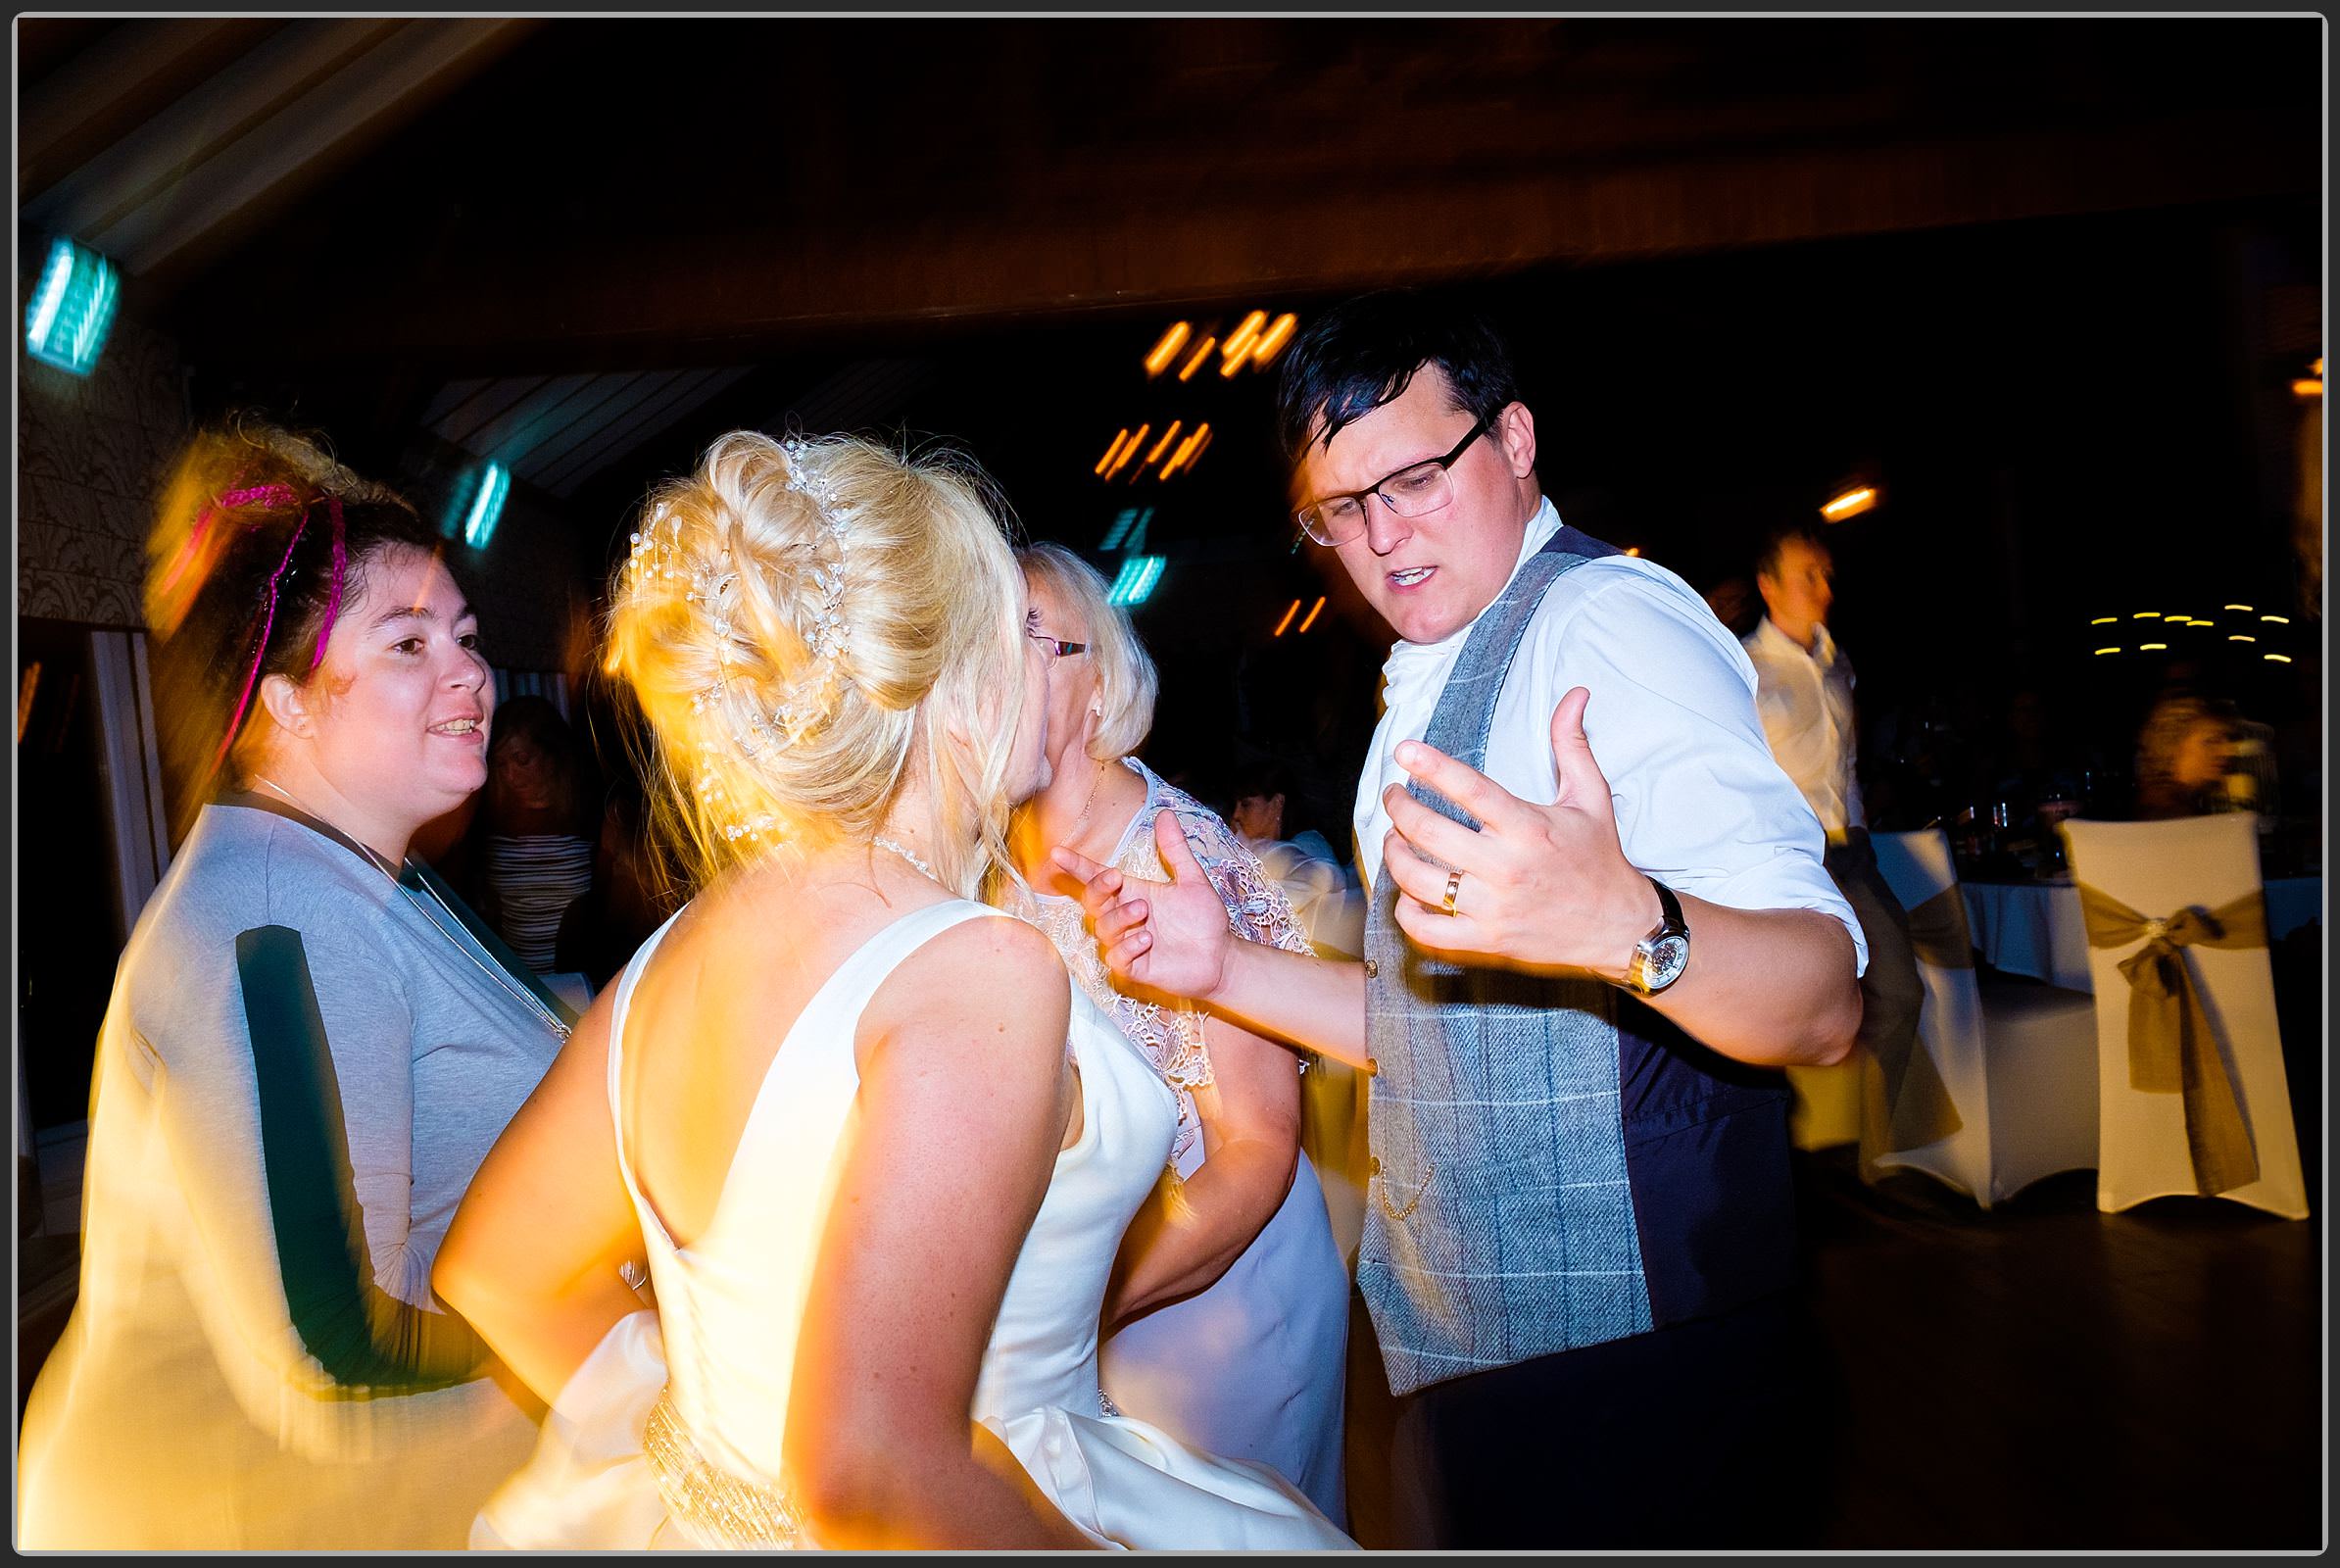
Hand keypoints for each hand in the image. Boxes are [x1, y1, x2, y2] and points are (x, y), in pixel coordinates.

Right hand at [1049, 810, 1234, 1003]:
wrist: (1222, 957)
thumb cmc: (1204, 919)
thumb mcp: (1193, 879)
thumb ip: (1176, 849)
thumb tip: (1166, 813)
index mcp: (1133, 892)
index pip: (1096, 877)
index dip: (1076, 866)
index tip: (1058, 853)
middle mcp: (1125, 916)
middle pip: (1093, 901)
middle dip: (1098, 888)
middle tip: (1117, 879)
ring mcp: (1128, 942)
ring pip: (1103, 929)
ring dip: (1119, 917)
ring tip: (1144, 909)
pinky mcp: (1136, 967)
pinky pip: (1117, 959)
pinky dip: (1127, 948)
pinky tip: (1147, 940)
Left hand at [1382, 686, 1657, 982]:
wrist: (1618, 926)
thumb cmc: (1599, 858)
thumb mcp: (1590, 796)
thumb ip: (1572, 744)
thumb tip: (1575, 694)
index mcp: (1528, 827)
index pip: (1469, 789)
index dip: (1431, 765)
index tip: (1404, 750)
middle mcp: (1506, 868)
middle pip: (1428, 832)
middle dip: (1398, 807)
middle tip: (1393, 795)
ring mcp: (1493, 908)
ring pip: (1417, 880)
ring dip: (1393, 854)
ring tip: (1393, 838)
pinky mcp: (1486, 941)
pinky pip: (1427, 930)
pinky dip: (1406, 910)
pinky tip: (1408, 891)